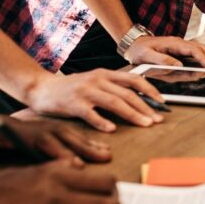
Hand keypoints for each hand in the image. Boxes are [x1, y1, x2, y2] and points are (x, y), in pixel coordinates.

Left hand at [0, 108, 110, 181]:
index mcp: (4, 129)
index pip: (38, 141)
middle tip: (104, 158)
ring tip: (106, 153)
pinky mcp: (26, 131)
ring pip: (62, 133)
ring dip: (85, 142)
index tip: (75, 167)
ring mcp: (26, 127)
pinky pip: (58, 135)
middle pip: (58, 134)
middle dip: (83, 146)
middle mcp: (21, 126)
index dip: (57, 154)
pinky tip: (90, 148)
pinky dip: (78, 140)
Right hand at [26, 69, 168, 131]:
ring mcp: (85, 91)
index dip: (150, 90)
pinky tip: (112, 129)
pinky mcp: (73, 104)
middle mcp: (97, 80)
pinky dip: (102, 121)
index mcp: (105, 74)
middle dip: (145, 107)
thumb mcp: (95, 82)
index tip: (162, 103)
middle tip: (157, 120)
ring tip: (144, 124)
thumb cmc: (72, 89)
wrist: (41, 89)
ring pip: (114, 102)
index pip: (134, 80)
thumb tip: (140, 100)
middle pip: (127, 94)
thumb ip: (113, 88)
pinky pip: (90, 113)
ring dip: (132, 114)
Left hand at [125, 36, 204, 68]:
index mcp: (172, 43)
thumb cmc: (139, 50)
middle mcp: (179, 42)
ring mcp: (181, 45)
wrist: (134, 43)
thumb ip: (162, 60)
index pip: (192, 50)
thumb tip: (179, 66)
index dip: (203, 59)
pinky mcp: (181, 50)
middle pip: (201, 48)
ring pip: (201, 49)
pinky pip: (196, 52)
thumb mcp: (146, 56)